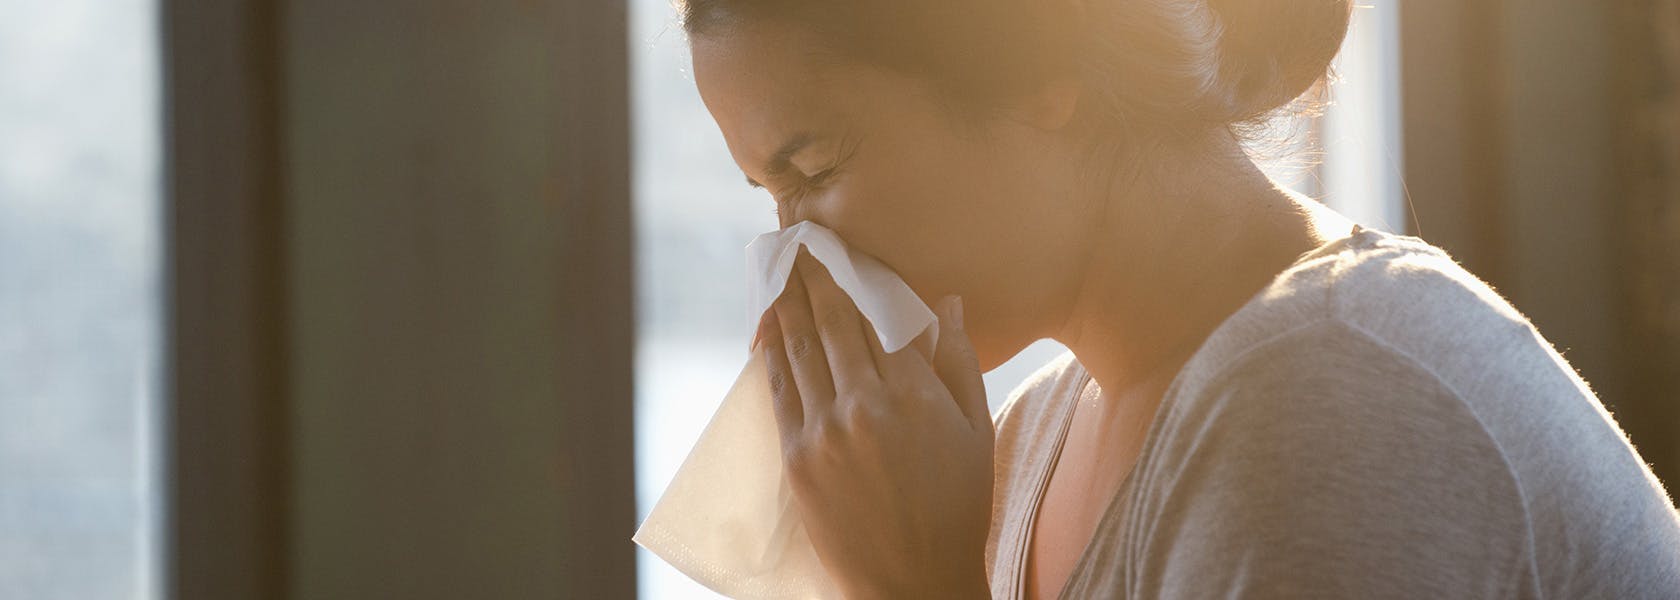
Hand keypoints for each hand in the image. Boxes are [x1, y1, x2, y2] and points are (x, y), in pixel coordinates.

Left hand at [755, 249, 993, 599]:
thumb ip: (958, 362)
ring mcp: (825, 431)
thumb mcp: (976, 432)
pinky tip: (769, 326)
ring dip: (787, 303)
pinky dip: (772, 351)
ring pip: (799, 347)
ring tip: (780, 269)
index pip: (876, 313)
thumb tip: (948, 301)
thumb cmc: (958, 507)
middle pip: (832, 321)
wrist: (913, 581)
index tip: (841, 244)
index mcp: (915, 394)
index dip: (855, 274)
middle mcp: (865, 404)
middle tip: (801, 239)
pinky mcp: (796, 457)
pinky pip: (779, 388)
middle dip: (815, 276)